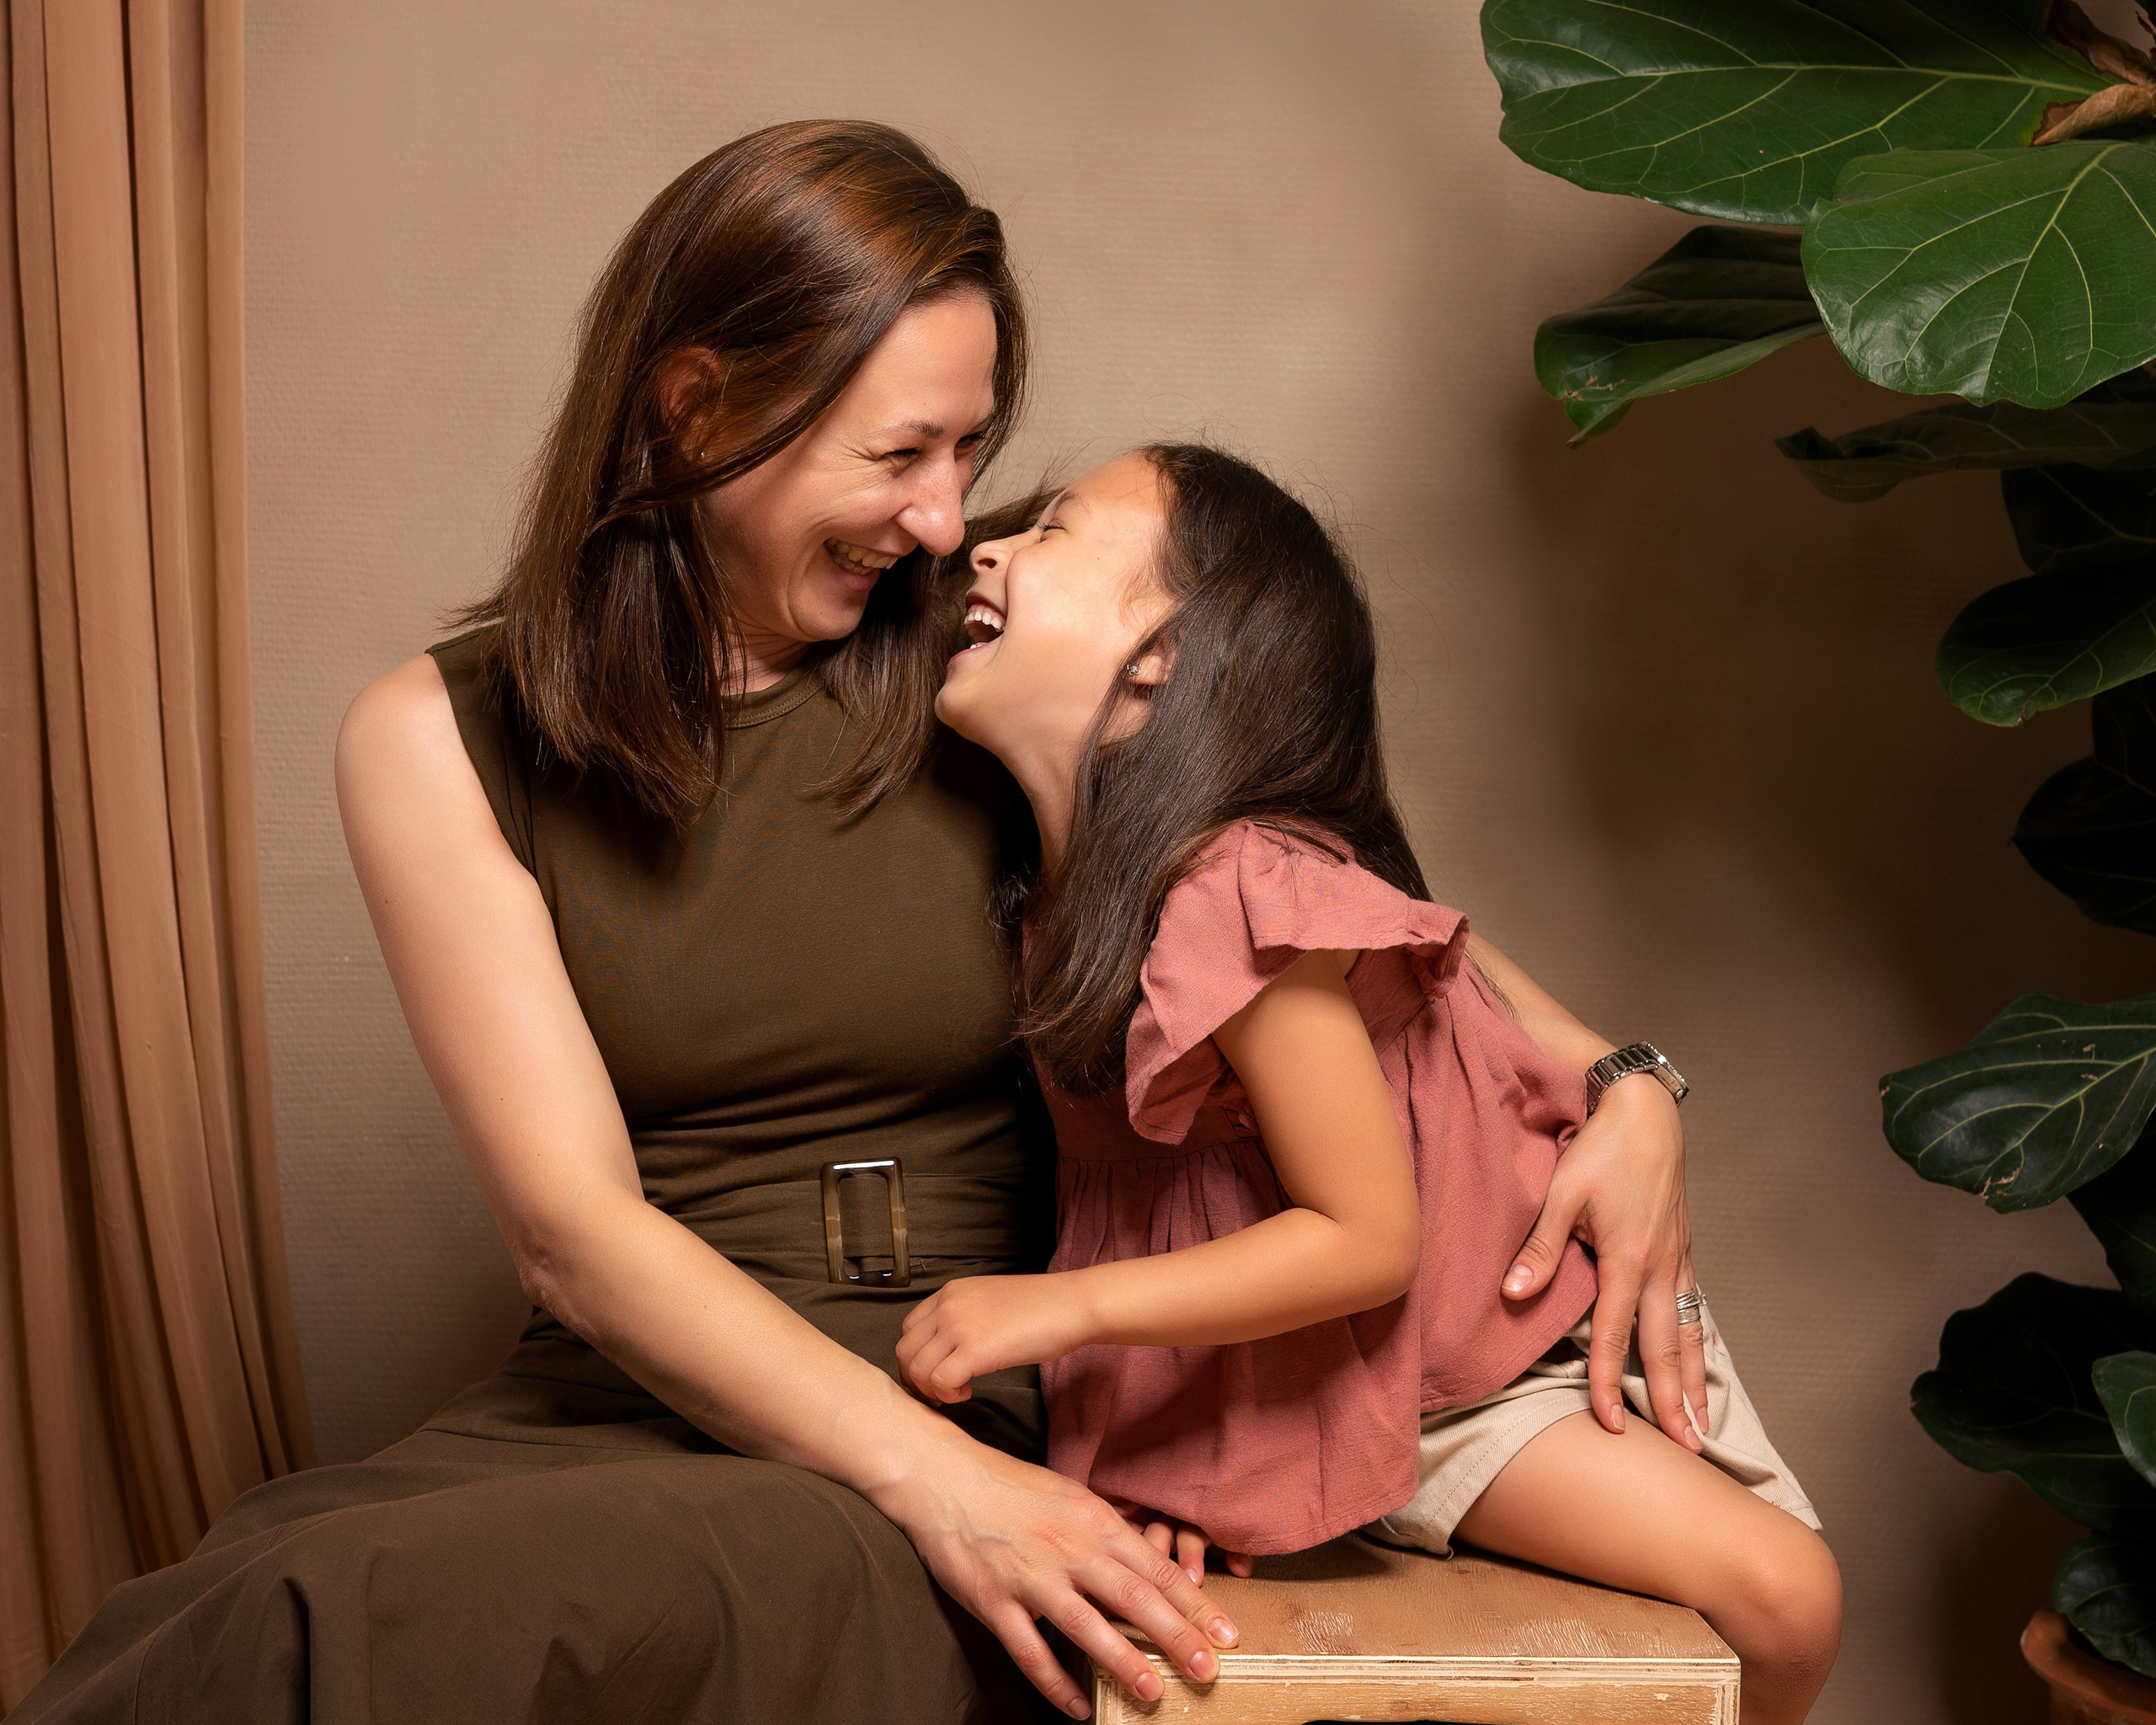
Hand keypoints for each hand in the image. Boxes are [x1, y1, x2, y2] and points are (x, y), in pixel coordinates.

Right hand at [874, 1428, 1240, 1718]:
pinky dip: (1055, 1682)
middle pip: (1133, 1598)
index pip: (1155, 1568)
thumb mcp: (1072, 1497)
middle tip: (1208, 1668)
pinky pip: (1030, 1651)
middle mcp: (1069, 1549)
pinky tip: (1078, 1707)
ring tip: (1153, 1691)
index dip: (1194, 1604)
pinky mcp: (995, 1602)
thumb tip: (1152, 1567)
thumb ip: (1109, 1534)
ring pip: (1086, 1626)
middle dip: (1176, 1637)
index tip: (1226, 1633)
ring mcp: (1031, 1578)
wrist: (946, 1478)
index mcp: (1094, 1522)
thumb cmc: (1013, 1487)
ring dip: (1123, 1662)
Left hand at [897, 1273, 1091, 1403]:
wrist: (1071, 1305)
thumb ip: (964, 1316)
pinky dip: (948, 1395)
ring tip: (956, 1393)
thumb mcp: (991, 1300)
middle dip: (916, 1379)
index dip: (917, 1356)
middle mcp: (948, 1305)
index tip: (933, 1373)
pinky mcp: (975, 1349)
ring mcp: (959, 1326)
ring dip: (932, 1389)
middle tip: (938, 1392)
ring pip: (917, 1368)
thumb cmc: (1041, 1307)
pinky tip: (968, 1393)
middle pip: (905, 1350)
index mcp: (951, 1292)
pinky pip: (940, 1381)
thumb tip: (951, 1347)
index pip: (909, 1328)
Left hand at [1501, 1079, 1706, 1451]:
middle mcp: (1659, 1267)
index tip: (1610, 1426)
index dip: (1607, 1384)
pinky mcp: (1684, 1249)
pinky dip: (1698, 1345)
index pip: (1614, 1337)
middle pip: (1664, 1348)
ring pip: (1688, 1333)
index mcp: (1626, 1259)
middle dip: (1673, 1402)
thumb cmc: (1600, 1149)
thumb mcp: (1561, 1193)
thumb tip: (1512, 1296)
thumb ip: (1540, 1249)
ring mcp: (1678, 1259)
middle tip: (1686, 1450)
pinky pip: (1694, 1308)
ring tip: (1702, 1425)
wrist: (1645, 1111)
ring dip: (1694, 1381)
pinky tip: (1700, 1365)